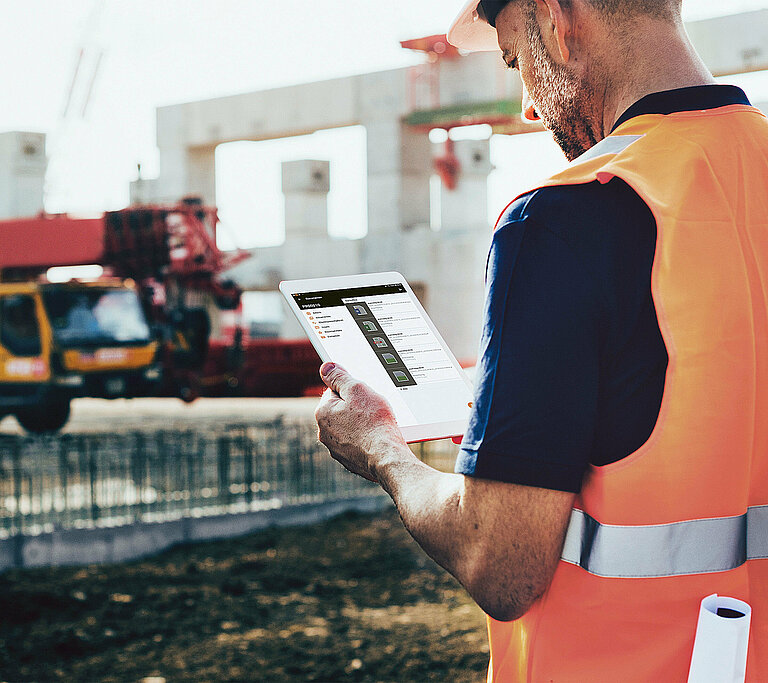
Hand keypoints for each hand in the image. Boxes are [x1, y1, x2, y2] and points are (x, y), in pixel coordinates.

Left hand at [315, 363, 407, 482]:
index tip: (363, 394)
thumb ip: (339, 377)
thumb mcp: (357, 389)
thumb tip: (325, 367)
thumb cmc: (374, 423)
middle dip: (355, 408)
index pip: (333, 391)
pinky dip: (365, 439)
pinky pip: (357, 443)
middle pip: (341, 410)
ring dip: (360, 424)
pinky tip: (377, 438)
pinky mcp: (349, 460)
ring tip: (376, 424)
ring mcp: (336, 448)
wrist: (386, 456)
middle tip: (372, 409)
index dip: (351, 390)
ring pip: (349, 427)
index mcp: (323, 413)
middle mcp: (325, 432)